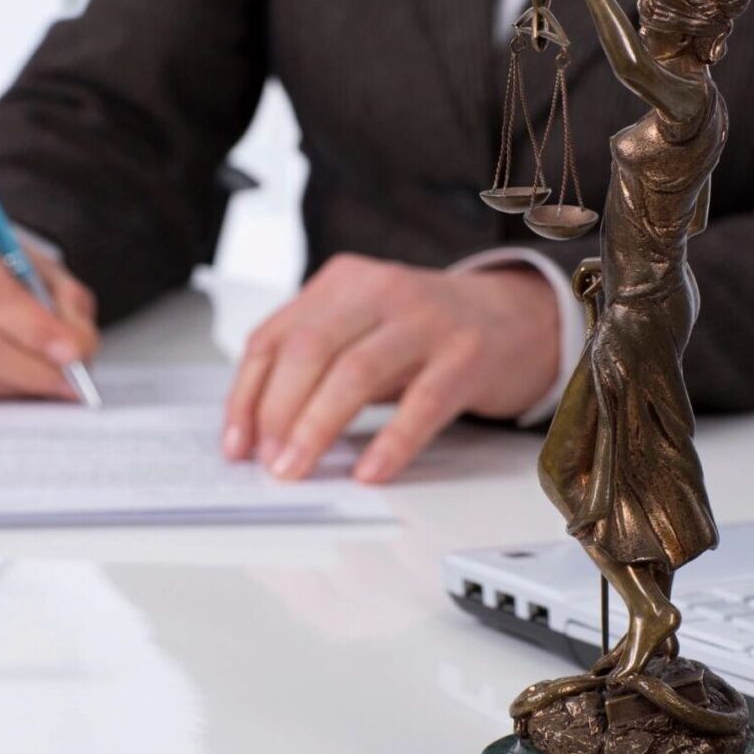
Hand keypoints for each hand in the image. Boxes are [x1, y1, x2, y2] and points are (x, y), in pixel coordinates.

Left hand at [222, 254, 559, 482]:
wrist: (516, 317)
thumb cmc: (425, 332)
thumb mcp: (362, 328)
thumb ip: (316, 361)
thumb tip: (261, 431)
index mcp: (341, 282)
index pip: (273, 337)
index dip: (247, 395)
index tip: (236, 445)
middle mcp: (379, 290)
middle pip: (308, 350)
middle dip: (277, 412)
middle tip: (269, 462)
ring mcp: (426, 320)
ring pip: (355, 372)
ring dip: (317, 427)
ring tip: (297, 469)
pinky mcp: (466, 355)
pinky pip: (421, 403)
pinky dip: (390, 442)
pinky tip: (369, 472)